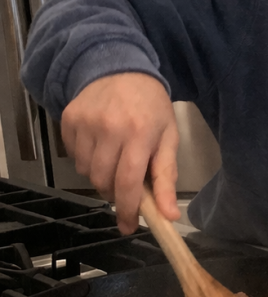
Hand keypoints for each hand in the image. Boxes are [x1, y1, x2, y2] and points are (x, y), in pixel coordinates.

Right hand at [60, 73, 179, 234]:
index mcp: (140, 133)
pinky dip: (87, 159)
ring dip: (101, 175)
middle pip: (104, 181)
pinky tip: (101, 143)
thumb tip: (169, 215)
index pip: (129, 182)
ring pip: (87, 172)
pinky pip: (74, 156)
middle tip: (127, 183)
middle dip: (116, 192)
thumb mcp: (168, 137)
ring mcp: (86, 124)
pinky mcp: (68, 120)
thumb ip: (167, 178)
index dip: (128, 210)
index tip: (129, 227)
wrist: (120, 68)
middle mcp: (110, 128)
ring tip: (116, 156)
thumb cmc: (151, 106)